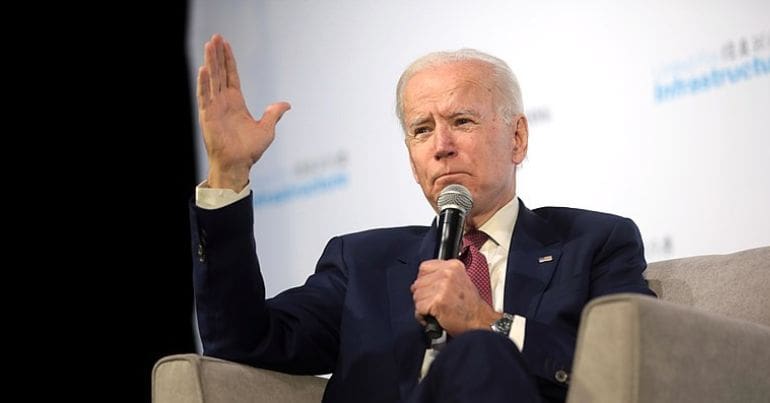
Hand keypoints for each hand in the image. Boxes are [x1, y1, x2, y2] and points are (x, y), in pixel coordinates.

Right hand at [196, 34, 290, 190]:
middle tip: (215, 37)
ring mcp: (214, 107)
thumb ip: (274, 114)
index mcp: (236, 102)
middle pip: (219, 73)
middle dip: (217, 55)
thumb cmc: (250, 150)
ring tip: (208, 45)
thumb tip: (286, 104)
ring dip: (210, 62)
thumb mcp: (267, 129)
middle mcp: (223, 102)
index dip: (228, 60)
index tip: (225, 44)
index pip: (231, 76)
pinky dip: (204, 83)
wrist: (238, 164)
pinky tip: (203, 69)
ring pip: (211, 79)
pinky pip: (205, 96)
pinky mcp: (208, 116)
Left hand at [410, 259, 500, 335]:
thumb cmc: (470, 306)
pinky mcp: (438, 301)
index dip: (423, 281)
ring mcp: (442, 286)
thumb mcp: (460, 281)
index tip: (428, 290)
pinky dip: (422, 316)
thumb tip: (423, 279)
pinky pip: (419, 308)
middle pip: (418, 282)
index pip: (424, 268)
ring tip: (434, 311)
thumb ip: (442, 276)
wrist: (480, 322)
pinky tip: (432, 317)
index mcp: (453, 266)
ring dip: (422, 306)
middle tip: (432, 304)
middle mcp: (447, 273)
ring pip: (417, 296)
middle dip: (421, 296)